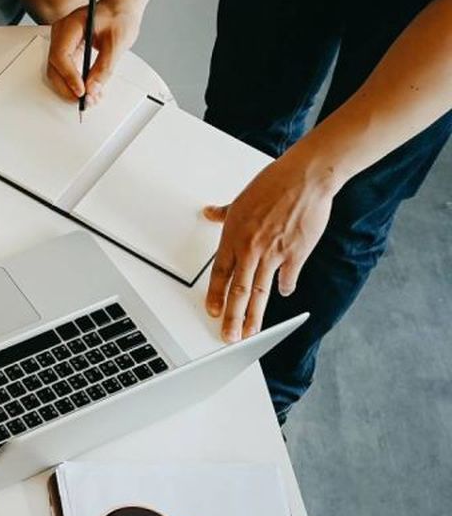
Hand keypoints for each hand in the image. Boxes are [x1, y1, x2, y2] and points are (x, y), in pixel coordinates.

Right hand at [45, 0, 143, 105]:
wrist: (120, 7)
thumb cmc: (119, 15)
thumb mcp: (117, 42)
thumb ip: (104, 67)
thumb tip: (93, 88)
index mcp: (71, 25)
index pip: (61, 54)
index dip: (69, 76)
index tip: (81, 90)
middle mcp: (61, 34)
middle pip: (54, 67)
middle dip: (68, 87)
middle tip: (84, 100)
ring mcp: (62, 42)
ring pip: (57, 72)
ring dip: (70, 88)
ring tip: (89, 97)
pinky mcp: (68, 50)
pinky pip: (64, 70)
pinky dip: (74, 82)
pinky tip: (86, 89)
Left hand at [202, 147, 337, 341]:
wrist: (304, 178)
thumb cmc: (273, 185)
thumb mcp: (240, 200)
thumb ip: (223, 213)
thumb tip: (210, 213)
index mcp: (233, 238)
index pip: (219, 275)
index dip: (215, 297)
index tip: (213, 313)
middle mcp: (250, 249)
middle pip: (238, 291)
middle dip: (232, 318)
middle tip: (229, 338)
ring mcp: (274, 254)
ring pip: (260, 292)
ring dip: (254, 316)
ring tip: (250, 333)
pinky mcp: (296, 253)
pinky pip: (288, 279)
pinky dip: (285, 289)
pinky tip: (283, 296)